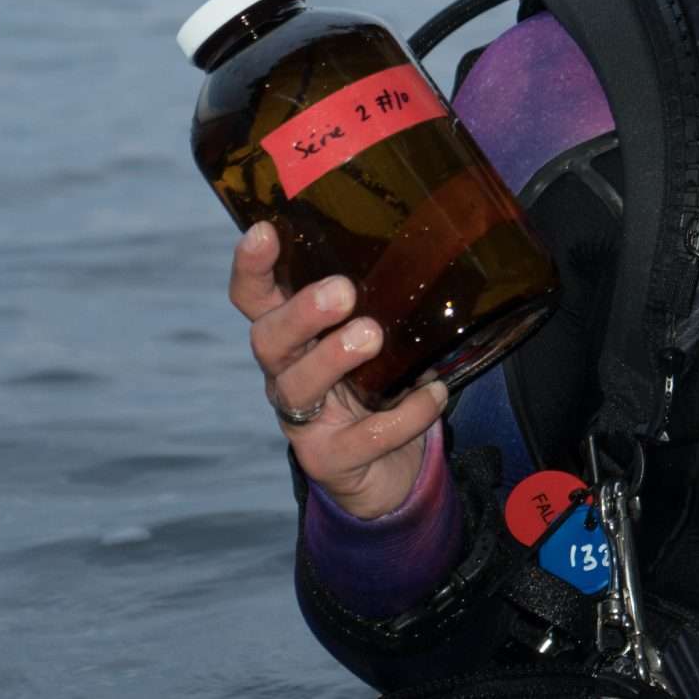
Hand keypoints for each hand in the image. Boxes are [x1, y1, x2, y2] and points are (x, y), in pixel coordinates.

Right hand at [227, 221, 448, 519]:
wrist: (388, 470)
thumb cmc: (380, 382)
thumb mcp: (380, 332)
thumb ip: (389, 294)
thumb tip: (447, 229)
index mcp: (294, 334)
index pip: (255, 297)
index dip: (251, 266)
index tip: (265, 231)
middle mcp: (287, 373)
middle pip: (267, 340)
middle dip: (300, 313)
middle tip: (341, 292)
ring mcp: (303, 421)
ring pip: (298, 388)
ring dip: (332, 359)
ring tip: (372, 337)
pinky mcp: (331, 459)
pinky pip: (362, 439)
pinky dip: (402, 416)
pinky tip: (435, 393)